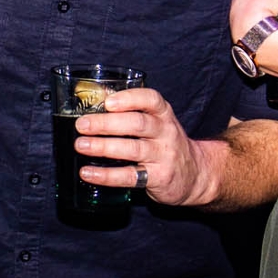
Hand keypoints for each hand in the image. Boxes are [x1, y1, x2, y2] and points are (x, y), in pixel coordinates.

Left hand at [74, 87, 216, 207]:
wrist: (195, 174)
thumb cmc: (165, 143)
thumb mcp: (156, 123)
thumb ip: (131, 113)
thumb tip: (90, 104)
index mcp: (163, 114)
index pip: (151, 100)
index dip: (129, 99)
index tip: (107, 102)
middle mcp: (165, 132)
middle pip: (137, 124)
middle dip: (107, 123)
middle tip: (82, 125)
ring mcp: (163, 156)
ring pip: (132, 149)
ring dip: (103, 147)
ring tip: (81, 145)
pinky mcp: (158, 178)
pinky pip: (130, 176)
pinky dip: (106, 175)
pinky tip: (88, 172)